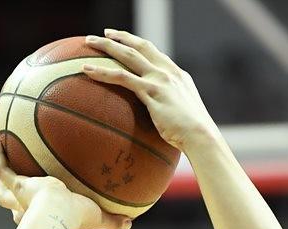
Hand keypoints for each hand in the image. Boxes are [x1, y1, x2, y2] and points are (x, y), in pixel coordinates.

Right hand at [0, 139, 132, 228]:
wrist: (57, 214)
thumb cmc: (75, 220)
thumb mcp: (97, 218)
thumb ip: (112, 221)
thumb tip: (131, 223)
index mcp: (41, 218)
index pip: (33, 216)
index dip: (31, 213)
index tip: (34, 205)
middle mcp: (25, 209)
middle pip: (11, 203)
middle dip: (10, 195)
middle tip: (13, 185)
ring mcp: (18, 197)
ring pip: (1, 186)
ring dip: (0, 171)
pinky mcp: (15, 184)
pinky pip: (2, 168)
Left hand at [82, 29, 216, 152]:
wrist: (200, 135)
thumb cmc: (193, 133)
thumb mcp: (184, 114)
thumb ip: (172, 109)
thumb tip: (163, 120)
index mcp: (176, 74)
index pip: (153, 51)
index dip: (135, 43)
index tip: (122, 39)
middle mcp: (167, 72)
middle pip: (139, 47)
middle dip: (119, 37)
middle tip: (102, 34)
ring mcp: (159, 80)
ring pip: (127, 56)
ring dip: (106, 46)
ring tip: (88, 42)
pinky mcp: (150, 92)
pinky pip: (121, 78)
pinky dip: (103, 72)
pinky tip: (87, 70)